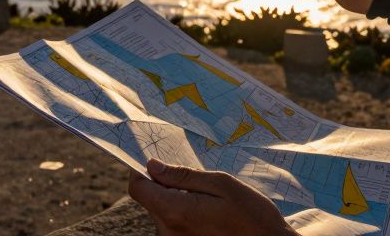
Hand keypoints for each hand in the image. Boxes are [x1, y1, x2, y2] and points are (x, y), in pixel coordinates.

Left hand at [128, 159, 295, 235]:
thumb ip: (184, 176)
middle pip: (149, 200)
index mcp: (175, 211)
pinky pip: (172, 225)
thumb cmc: (251, 215)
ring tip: (207, 200)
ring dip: (176, 201)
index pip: (138, 187)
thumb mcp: (222, 184)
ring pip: (161, 212)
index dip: (141, 170)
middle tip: (194, 179)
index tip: (156, 160)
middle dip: (164, 184)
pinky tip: (208, 214)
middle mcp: (168, 231)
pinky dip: (183, 214)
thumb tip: (153, 166)